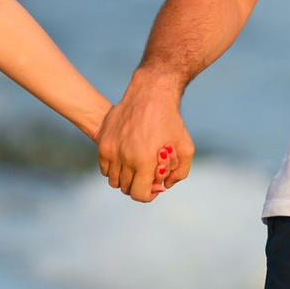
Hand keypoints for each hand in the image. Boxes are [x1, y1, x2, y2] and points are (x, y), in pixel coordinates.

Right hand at [97, 70, 193, 201]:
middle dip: (139, 185)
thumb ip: (179, 173)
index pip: (140, 194)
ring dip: (126, 178)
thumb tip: (164, 187)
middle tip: (148, 174)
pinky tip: (127, 159)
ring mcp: (112, 150)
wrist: (150, 94)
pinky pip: (105, 169)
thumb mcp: (186, 148)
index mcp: (144, 161)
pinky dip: (114, 169)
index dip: (149, 194)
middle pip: (127, 188)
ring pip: (114, 181)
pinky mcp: (103, 143)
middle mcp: (125, 158)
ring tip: (137, 166)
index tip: (154, 187)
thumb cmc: (170, 121)